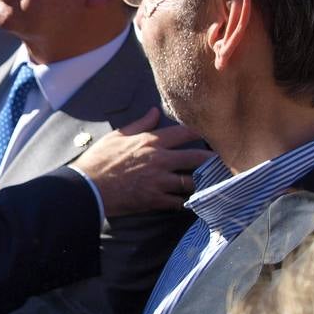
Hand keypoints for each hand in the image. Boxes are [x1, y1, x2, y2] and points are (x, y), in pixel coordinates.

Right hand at [73, 107, 213, 214]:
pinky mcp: (155, 199)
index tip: (211, 133)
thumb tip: (155, 111)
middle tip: (224, 161)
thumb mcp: (118, 135)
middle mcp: (160, 159)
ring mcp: (159, 180)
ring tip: (216, 182)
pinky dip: (188, 202)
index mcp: (151, 141)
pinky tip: (194, 202)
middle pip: (196, 157)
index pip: (184, 133)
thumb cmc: (100, 159)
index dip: (201, 133)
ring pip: (192, 181)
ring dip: (204, 182)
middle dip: (212, 159)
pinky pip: (179, 201)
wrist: (88, 187)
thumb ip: (140, 124)